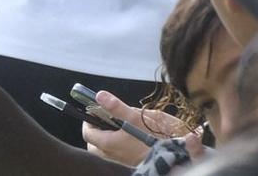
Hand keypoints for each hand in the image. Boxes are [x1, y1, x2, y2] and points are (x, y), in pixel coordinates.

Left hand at [80, 89, 198, 165]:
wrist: (169, 155)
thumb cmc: (152, 138)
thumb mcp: (135, 117)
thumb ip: (116, 106)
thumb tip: (100, 96)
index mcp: (107, 143)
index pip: (87, 132)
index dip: (89, 120)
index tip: (95, 110)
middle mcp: (110, 154)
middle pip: (93, 143)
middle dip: (96, 130)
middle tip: (105, 117)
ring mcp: (119, 159)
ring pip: (103, 148)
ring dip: (106, 136)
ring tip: (119, 125)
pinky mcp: (127, 161)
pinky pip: (114, 152)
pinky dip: (115, 143)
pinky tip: (129, 134)